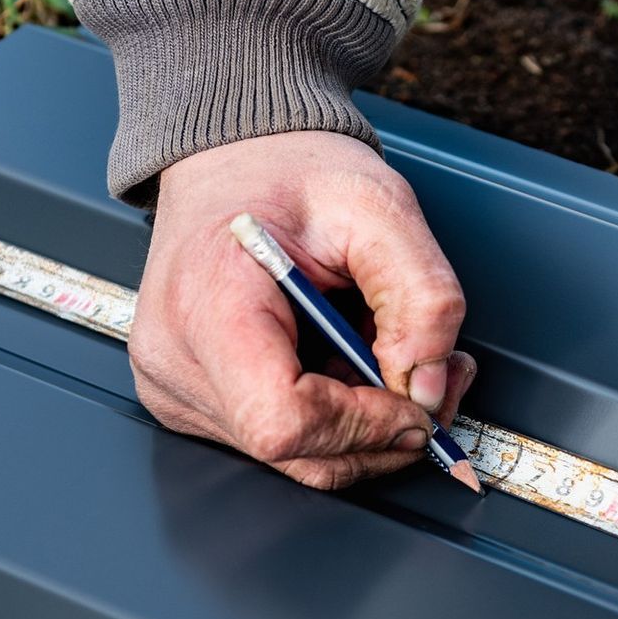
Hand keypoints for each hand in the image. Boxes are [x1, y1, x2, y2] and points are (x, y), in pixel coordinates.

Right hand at [131, 131, 474, 488]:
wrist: (233, 160)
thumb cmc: (286, 175)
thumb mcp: (379, 207)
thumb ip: (422, 295)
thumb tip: (430, 386)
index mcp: (207, 306)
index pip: (283, 422)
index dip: (366, 425)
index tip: (418, 399)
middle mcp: (178, 363)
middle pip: (297, 453)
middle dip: (385, 430)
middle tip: (439, 378)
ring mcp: (180, 389)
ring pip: (297, 458)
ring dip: (367, 426)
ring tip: (401, 359)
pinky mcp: (196, 402)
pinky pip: (282, 440)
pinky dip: (337, 417)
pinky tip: (355, 364)